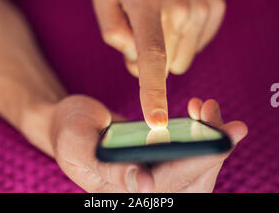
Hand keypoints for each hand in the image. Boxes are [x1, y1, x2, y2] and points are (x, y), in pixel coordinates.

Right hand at [49, 96, 246, 192]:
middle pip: (192, 184)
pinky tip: (198, 109)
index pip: (166, 186)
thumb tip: (142, 185)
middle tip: (232, 124)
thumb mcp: (78, 145)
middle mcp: (144, 188)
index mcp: (124, 191)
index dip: (194, 167)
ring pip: (196, 170)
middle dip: (214, 153)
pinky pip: (189, 154)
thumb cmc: (68, 132)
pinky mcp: (160, 158)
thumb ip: (108, 168)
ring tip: (211, 108)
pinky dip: (200, 132)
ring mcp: (154, 174)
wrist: (69, 122)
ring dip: (211, 140)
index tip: (217, 145)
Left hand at [92, 0, 225, 126]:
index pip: (151, 51)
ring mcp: (202, 8)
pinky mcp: (216, 10)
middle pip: (165, 64)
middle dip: (149, 58)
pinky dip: (183, 38)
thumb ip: (111, 31)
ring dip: (168, 48)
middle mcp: (180, 5)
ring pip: (182, 60)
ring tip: (161, 15)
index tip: (158, 121)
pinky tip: (178, 12)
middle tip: (143, 24)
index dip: (153, 89)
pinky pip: (195, 48)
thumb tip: (136, 60)